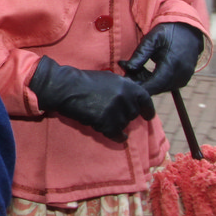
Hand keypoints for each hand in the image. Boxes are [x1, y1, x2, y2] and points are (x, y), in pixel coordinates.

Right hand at [29, 56, 154, 140]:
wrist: (67, 88)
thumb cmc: (84, 81)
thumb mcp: (109, 78)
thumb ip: (123, 88)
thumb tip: (132, 98)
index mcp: (128, 85)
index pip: (145, 100)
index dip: (148, 109)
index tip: (148, 116)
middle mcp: (125, 98)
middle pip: (133, 114)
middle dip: (126, 115)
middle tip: (113, 113)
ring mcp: (116, 111)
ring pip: (124, 124)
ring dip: (117, 124)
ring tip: (104, 118)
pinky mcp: (106, 123)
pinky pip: (117, 135)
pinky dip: (118, 137)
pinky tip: (119, 137)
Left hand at [119, 22, 205, 95]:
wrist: (189, 30)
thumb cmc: (168, 32)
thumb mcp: (152, 39)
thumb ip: (140, 54)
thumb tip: (127, 68)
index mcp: (172, 65)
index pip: (153, 85)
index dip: (138, 87)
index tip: (125, 82)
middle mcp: (180, 75)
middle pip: (155, 88)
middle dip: (139, 83)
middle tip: (127, 71)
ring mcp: (183, 79)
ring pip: (159, 88)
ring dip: (146, 82)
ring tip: (136, 68)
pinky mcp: (183, 80)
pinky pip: (166, 86)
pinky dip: (154, 81)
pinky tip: (145, 71)